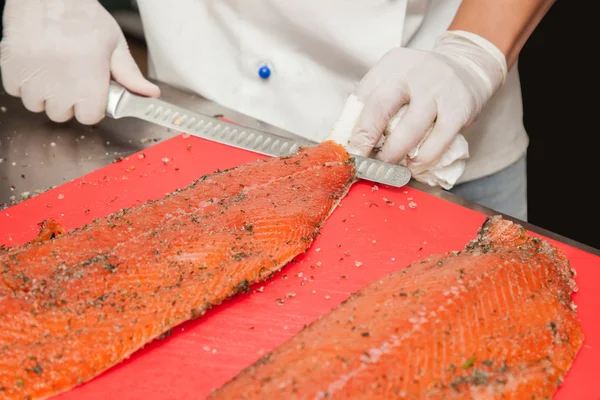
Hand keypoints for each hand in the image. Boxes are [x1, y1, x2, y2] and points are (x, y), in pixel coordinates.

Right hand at [0, 0, 159, 124]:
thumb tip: (151, 94)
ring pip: (36, 106)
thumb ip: (129, 74)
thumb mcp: (113, 44)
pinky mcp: (10, 67)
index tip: (92, 94)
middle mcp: (58, 84)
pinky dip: (23, 83)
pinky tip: (36, 66)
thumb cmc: (82, 15)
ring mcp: (31, 77)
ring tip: (54, 71)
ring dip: (45, 95)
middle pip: (62, 115)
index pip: (90, 117)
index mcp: (88, 80)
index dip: (93, 107)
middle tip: (73, 78)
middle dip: (69, 102)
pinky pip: (15, 91)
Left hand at [328, 30, 506, 173]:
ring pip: (409, 129)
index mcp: (391, 64)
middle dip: (366, 138)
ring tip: (386, 167)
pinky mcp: (459, 108)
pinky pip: (437, 141)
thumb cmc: (422, 81)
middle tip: (361, 159)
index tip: (349, 148)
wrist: (469, 65)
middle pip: (380, 106)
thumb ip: (375, 101)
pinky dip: (422, 158)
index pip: (362, 94)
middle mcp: (412, 73)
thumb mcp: (397, 77)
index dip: (353, 125)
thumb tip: (351, 138)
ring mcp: (437, 89)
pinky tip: (413, 165)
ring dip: (393, 154)